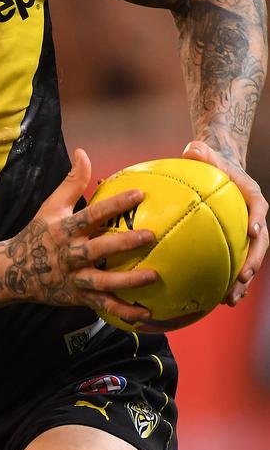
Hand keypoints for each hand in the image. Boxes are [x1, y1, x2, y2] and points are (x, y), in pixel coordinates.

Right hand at [10, 148, 156, 324]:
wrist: (15, 271)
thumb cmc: (38, 233)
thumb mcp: (50, 206)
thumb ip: (71, 182)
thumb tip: (83, 152)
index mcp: (63, 230)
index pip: (90, 215)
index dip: (114, 205)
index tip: (139, 194)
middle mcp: (69, 255)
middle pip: (98, 250)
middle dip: (124, 243)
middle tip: (150, 236)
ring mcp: (74, 279)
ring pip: (103, 283)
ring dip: (129, 281)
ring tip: (154, 275)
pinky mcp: (79, 298)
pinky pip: (104, 306)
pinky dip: (124, 312)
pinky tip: (147, 314)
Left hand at [183, 140, 268, 305]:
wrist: (220, 171)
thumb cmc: (211, 162)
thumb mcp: (205, 153)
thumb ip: (200, 152)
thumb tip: (190, 150)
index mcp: (250, 196)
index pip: (259, 207)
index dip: (259, 220)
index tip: (254, 232)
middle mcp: (254, 217)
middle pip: (260, 243)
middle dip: (253, 262)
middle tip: (242, 278)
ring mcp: (247, 233)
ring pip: (250, 260)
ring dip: (242, 281)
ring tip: (229, 299)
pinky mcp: (236, 243)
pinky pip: (235, 264)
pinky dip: (228, 280)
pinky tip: (214, 299)